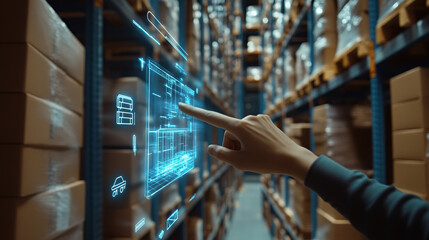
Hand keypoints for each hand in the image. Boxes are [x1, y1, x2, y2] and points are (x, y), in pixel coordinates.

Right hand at [178, 103, 317, 181]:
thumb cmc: (266, 162)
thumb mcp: (240, 163)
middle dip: (232, 146)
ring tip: (255, 155)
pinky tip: (262, 148)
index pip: (212, 118)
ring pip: (240, 132)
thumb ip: (221, 155)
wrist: (293, 158)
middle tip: (243, 159)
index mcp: (240, 127)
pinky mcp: (266, 120)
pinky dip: (251, 139)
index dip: (195, 113)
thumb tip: (210, 148)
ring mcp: (258, 118)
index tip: (181, 105)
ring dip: (242, 144)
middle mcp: (248, 118)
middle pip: (229, 133)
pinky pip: (251, 129)